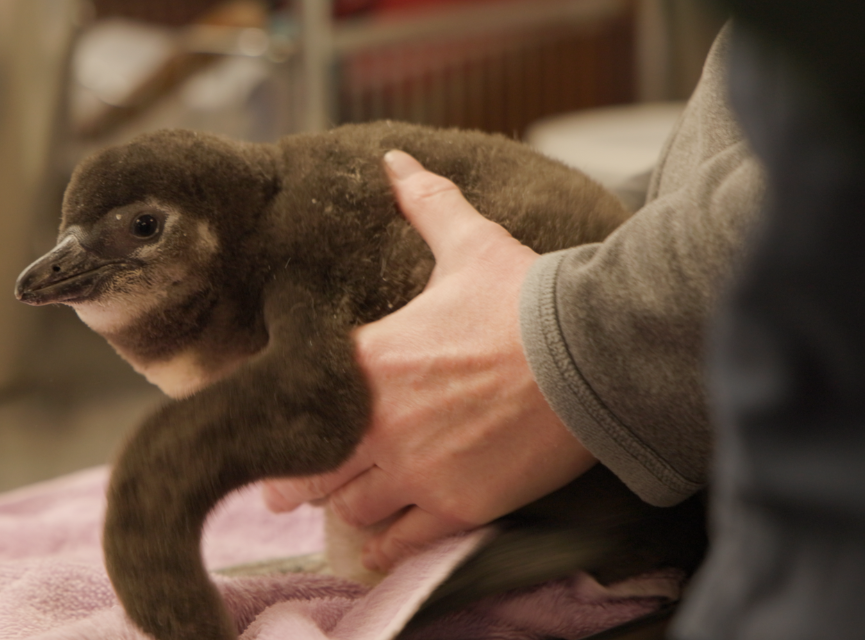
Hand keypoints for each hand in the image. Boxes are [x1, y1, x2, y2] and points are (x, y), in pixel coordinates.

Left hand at [261, 150, 596, 572]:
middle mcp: (378, 423)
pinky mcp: (457, 506)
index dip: (278, 423)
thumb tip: (395, 160)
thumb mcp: (471, 244)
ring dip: (345, 507)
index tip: (272, 432)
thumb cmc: (528, 298)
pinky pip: (400, 543)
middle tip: (285, 487)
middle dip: (299, 478)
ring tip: (342, 505)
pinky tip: (377, 549)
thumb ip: (425, 205)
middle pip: (312, 471)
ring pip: (351, 509)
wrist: (591, 354)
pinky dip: (384, 548)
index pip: (296, 403)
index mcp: (368, 360)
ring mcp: (417, 470)